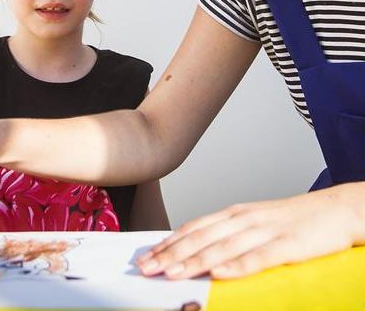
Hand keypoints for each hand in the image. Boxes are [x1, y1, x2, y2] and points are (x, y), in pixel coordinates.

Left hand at [137, 183, 364, 278]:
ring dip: (195, 260)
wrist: (336, 208)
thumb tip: (199, 251)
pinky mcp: (288, 244)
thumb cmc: (294, 219)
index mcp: (236, 213)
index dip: (169, 242)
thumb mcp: (256, 222)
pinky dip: (238, 266)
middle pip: (202, 237)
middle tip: (147, 268)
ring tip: (172, 273)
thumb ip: (229, 234)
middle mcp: (246, 219)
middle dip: (171, 253)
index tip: (146, 255)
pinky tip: (220, 274)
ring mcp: (266, 230)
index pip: (195, 227)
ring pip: (224, 247)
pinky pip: (259, 257)